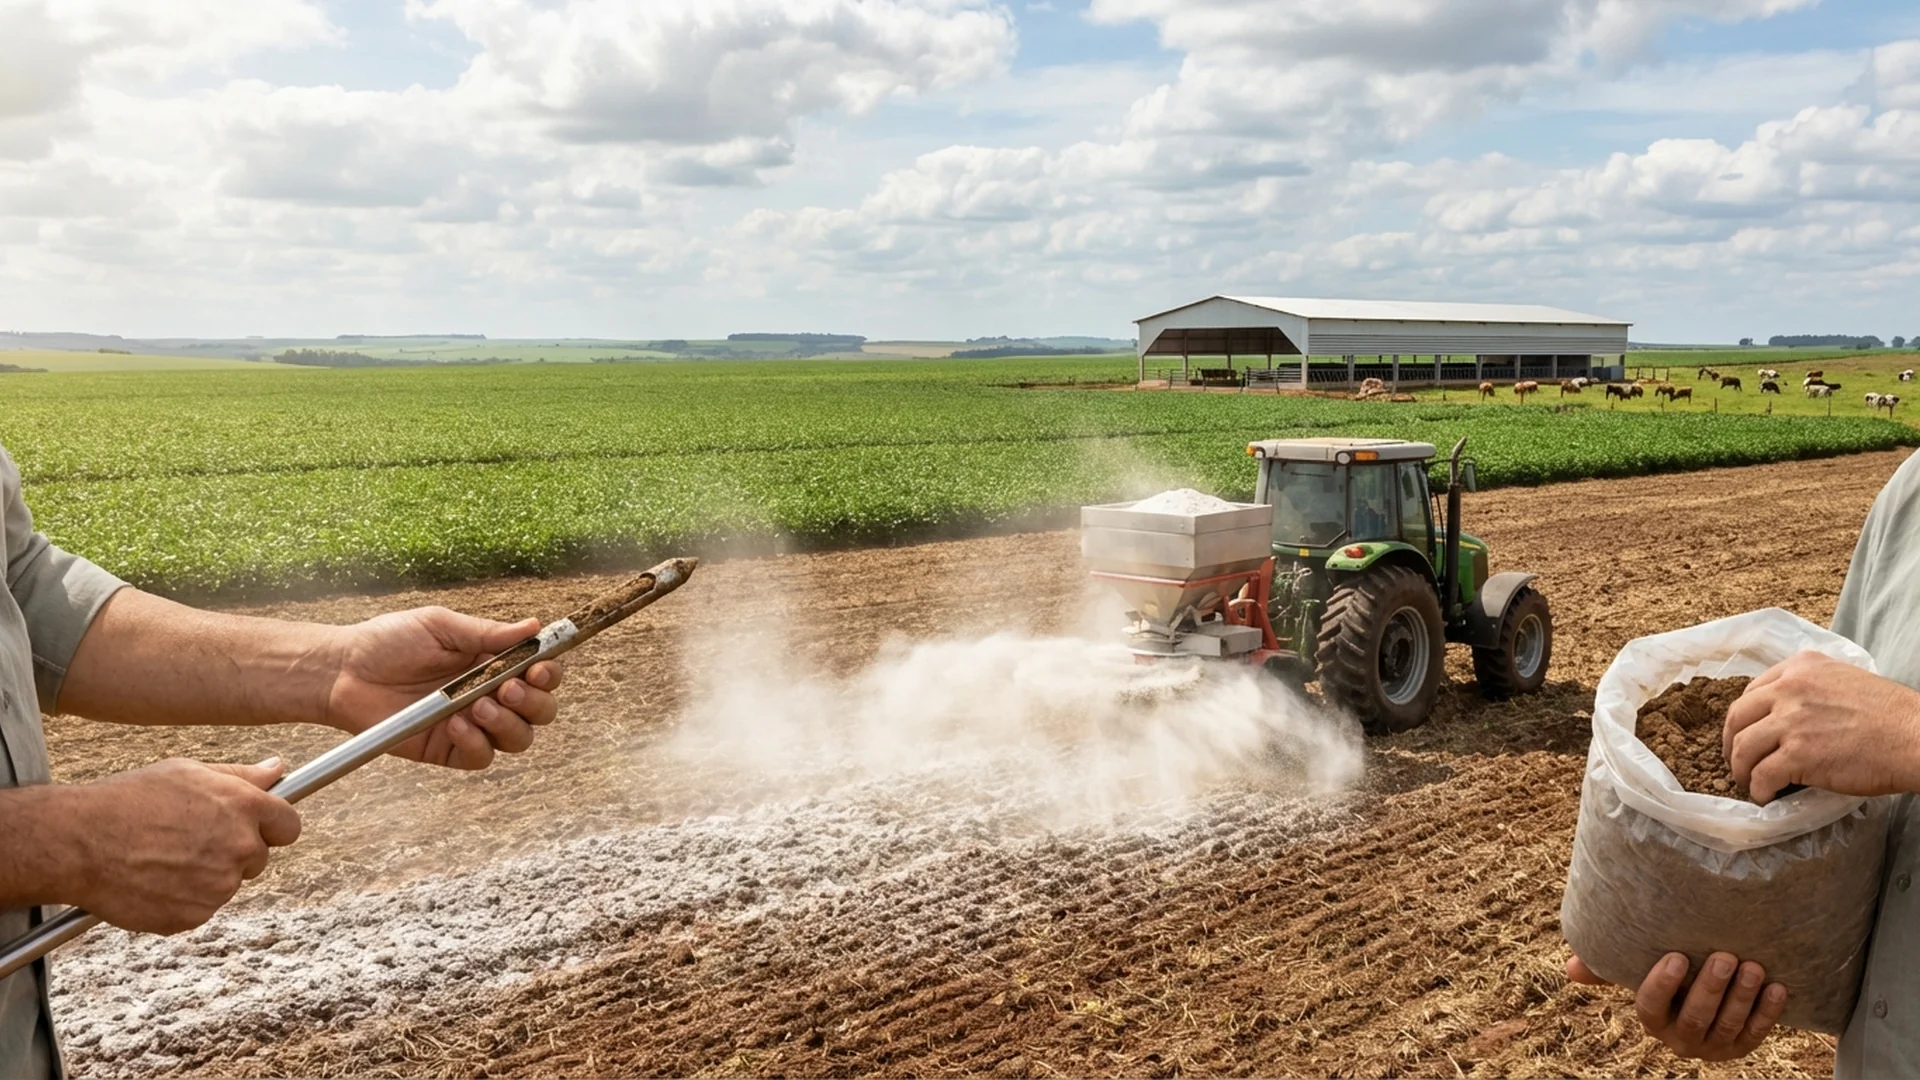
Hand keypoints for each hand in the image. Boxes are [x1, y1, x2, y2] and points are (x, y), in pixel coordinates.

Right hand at [68, 758, 300, 934]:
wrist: (78, 842)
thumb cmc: (129, 800)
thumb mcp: (188, 772)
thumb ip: (241, 776)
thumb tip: (277, 769)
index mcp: (244, 807)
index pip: (290, 826)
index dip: (271, 827)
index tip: (256, 828)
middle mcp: (239, 847)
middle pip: (259, 858)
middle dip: (234, 851)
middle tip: (189, 840)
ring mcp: (219, 886)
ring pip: (227, 885)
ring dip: (206, 876)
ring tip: (163, 857)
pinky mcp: (195, 916)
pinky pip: (200, 908)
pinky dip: (182, 899)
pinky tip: (153, 879)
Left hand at [325, 607, 564, 770]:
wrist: (343, 671)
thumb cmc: (387, 641)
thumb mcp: (440, 626)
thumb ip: (487, 633)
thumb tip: (534, 627)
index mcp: (492, 662)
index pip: (539, 673)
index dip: (548, 673)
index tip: (538, 667)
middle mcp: (489, 695)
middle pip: (540, 711)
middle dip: (534, 702)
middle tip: (508, 689)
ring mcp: (472, 725)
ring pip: (519, 738)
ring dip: (509, 723)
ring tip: (479, 706)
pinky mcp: (450, 750)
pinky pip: (482, 757)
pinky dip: (478, 743)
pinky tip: (455, 724)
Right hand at [1566, 952, 1786, 1061]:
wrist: (1708, 996)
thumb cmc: (1669, 976)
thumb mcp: (1638, 972)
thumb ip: (1608, 968)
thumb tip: (1572, 969)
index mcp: (1653, 1021)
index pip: (1651, 1007)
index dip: (1663, 985)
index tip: (1678, 957)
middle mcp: (1681, 1040)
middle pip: (1695, 1018)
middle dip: (1711, 989)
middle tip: (1724, 957)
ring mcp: (1714, 1046)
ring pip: (1728, 1025)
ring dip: (1742, 997)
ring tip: (1752, 966)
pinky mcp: (1742, 1046)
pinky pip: (1757, 1032)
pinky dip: (1768, 1011)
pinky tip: (1777, 987)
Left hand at [1724, 650, 1919, 802]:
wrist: (1917, 738)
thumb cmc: (1891, 716)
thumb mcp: (1844, 681)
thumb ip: (1811, 689)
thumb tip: (1788, 712)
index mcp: (1801, 667)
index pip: (1753, 691)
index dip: (1745, 717)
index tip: (1746, 733)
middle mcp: (1790, 687)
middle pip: (1738, 717)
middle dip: (1732, 742)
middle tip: (1737, 761)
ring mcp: (1792, 720)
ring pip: (1743, 747)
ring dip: (1740, 769)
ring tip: (1748, 782)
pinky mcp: (1798, 754)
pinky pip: (1761, 775)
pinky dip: (1758, 789)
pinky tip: (1766, 796)